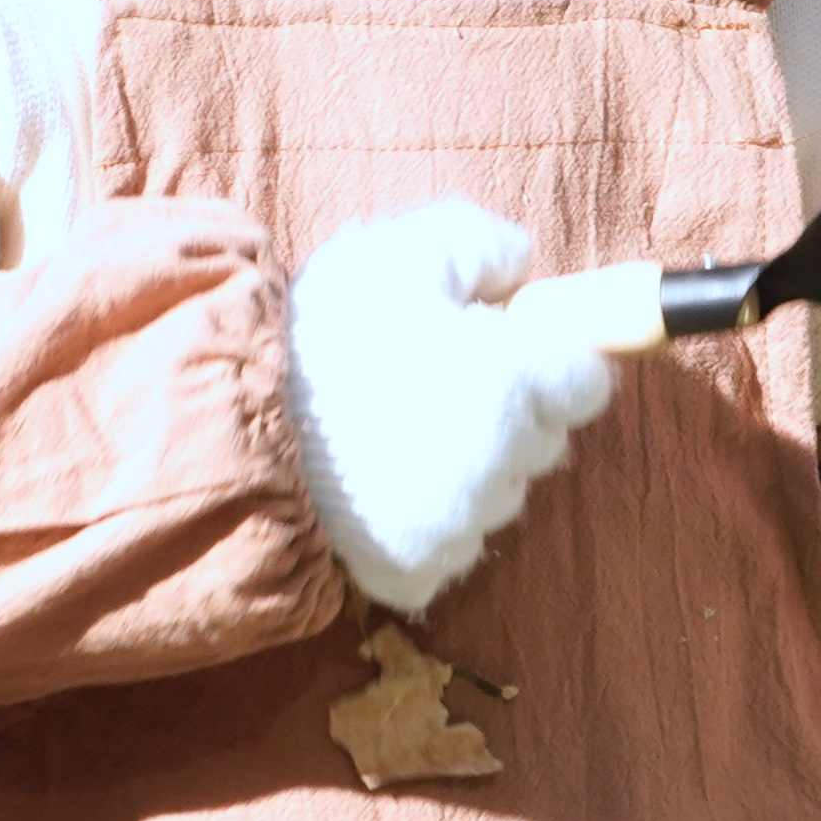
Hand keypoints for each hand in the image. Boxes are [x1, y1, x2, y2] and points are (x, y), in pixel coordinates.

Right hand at [283, 196, 631, 614]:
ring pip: (494, 494)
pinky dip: (423, 520)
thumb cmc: (323, 337)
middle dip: (508, 411)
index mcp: (518, 384)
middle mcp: (505, 466)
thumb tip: (519, 265)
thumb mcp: (398, 252)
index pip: (588, 382)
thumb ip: (479, 244)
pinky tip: (373, 488)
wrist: (231, 435)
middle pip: (543, 440)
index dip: (551, 357)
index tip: (504, 346)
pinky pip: (446, 545)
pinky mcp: (418, 575)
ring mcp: (462, 529)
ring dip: (466, 467)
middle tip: (431, 381)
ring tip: (391, 433)